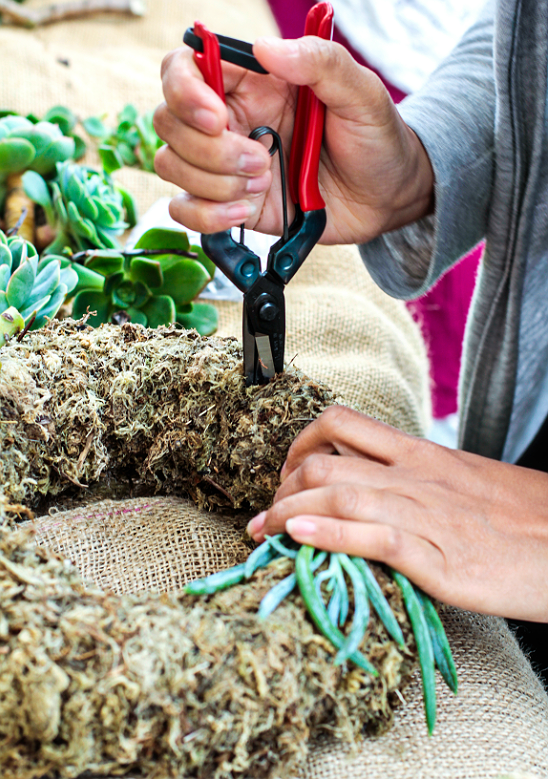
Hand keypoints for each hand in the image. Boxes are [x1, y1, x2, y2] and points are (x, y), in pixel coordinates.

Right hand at [153, 35, 433, 244]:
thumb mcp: (361, 92)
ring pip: (172, 166)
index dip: (185, 91)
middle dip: (209, 149)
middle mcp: (230, 120)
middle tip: (262, 160)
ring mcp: (225, 165)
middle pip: (169, 122)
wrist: (386, 197)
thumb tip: (268, 47)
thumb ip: (320, 62)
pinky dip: (205, 215)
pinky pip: (185, 210)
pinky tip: (242, 213)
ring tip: (266, 182)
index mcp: (252, 82)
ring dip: (214, 182)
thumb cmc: (375, 138)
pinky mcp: (230, 204)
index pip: (183, 69)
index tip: (218, 117)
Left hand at [247, 406, 547, 621]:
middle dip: (280, 490)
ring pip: (337, 496)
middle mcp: (415, 475)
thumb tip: (370, 490)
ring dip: (287, 514)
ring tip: (264, 534)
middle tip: (264, 519)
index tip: (286, 476)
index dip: (297, 446)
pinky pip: (373, 537)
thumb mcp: (463, 481)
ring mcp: (426, 513)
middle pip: (324, 464)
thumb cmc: (522, 516)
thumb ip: (415, 479)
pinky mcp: (441, 557)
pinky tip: (298, 541)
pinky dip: (327, 537)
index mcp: (421, 453)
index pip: (340, 425)